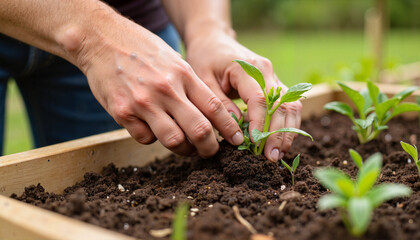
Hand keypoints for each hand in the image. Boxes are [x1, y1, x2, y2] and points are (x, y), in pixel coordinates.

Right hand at [73, 17, 243, 157]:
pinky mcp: (122, 113)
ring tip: (186, 147)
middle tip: (211, 151)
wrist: (102, 40)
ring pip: (174, 141)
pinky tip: (152, 128)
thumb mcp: (174, 61)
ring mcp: (143, 102)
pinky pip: (146, 139)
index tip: (237, 140)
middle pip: (199, 130)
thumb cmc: (143, 51)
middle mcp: (166, 89)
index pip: (215, 108)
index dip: (229, 129)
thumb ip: (190, 87)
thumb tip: (210, 117)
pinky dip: (153, 139)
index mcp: (183, 75)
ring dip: (184, 150)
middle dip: (210, 148)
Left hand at [186, 31, 301, 161]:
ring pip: (291, 106)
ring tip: (277, 155)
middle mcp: (268, 71)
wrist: (213, 41)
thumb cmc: (205, 59)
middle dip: (279, 134)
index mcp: (249, 68)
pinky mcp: (275, 85)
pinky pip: (288, 106)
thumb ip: (219, 104)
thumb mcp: (202, 80)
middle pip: (283, 105)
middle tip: (271, 158)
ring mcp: (274, 77)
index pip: (260, 99)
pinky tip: (279, 143)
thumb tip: (237, 130)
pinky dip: (287, 125)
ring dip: (287, 132)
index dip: (260, 124)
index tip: (255, 144)